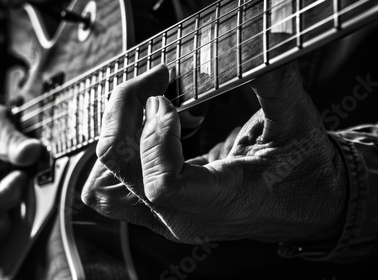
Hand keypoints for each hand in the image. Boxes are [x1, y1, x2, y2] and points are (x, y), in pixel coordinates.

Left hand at [82, 63, 347, 243]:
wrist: (306, 206)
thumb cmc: (304, 172)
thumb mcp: (296, 123)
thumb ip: (274, 83)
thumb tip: (263, 39)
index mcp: (221, 202)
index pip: (161, 184)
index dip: (155, 134)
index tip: (168, 96)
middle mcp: (183, 216)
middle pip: (119, 170)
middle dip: (124, 113)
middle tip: (153, 82)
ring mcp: (165, 217)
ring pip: (102, 186)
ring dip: (115, 137)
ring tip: (151, 111)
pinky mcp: (156, 210)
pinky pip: (110, 189)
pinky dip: (115, 155)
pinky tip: (148, 131)